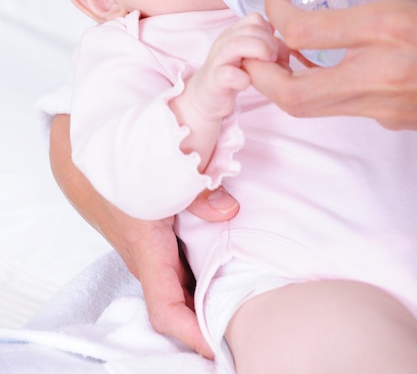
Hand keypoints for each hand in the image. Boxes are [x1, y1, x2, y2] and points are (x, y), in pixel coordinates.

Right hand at [50, 114, 238, 358]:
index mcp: (148, 253)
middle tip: (250, 325)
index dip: (193, 334)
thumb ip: (196, 195)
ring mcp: (150, 256)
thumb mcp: (160, 180)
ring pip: (182, 290)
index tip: (220, 346)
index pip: (167, 310)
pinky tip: (226, 268)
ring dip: (208, 298)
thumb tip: (229, 211)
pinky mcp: (154, 245)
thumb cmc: (118, 175)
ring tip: (245, 301)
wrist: (85, 167)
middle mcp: (147, 264)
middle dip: (211, 320)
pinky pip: (180, 271)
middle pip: (181, 308)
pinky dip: (202, 276)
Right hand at [188, 12, 278, 119]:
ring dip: (258, 52)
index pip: (255, 19)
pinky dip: (242, 78)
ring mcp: (218, 60)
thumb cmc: (233, 74)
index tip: (274, 49)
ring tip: (267, 66)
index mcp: (234, 33)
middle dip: (268, 43)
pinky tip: (247, 82)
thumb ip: (270, 48)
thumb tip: (288, 48)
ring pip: (236, 44)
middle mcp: (224, 42)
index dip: (269, 32)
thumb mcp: (253, 57)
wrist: (206, 97)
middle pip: (249, 29)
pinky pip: (227, 74)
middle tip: (274, 60)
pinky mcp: (214, 80)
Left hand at [243, 0, 416, 129]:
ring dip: (280, 84)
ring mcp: (383, 105)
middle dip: (258, 75)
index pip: (302, 32)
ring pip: (308, 109)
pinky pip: (337, 107)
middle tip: (251, 50)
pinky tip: (314, 65)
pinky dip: (313, 89)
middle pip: (292, 95)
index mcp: (386, 29)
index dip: (273, 15)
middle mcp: (379, 74)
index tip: (272, 1)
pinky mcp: (388, 119)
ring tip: (275, 55)